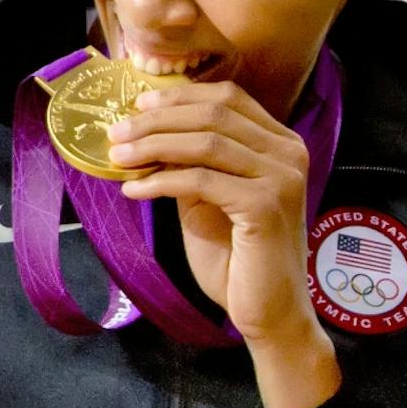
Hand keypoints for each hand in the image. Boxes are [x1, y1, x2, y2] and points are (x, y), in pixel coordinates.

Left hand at [111, 81, 336, 407]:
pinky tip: (134, 190)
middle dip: (157, 120)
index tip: (138, 106)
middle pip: (215, 113)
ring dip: (153, 145)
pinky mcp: (266, 205)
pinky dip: (161, 180)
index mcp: (281, 144)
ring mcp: (282, 177)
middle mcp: (290, 153)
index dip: (179, 96)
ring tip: (117, 158)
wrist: (269, 311)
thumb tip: (146, 132)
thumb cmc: (239, 260)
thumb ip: (191, 163)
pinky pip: (201, 179)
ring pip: (206, 141)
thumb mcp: (209, 199)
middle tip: (116, 133)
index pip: (228, 98)